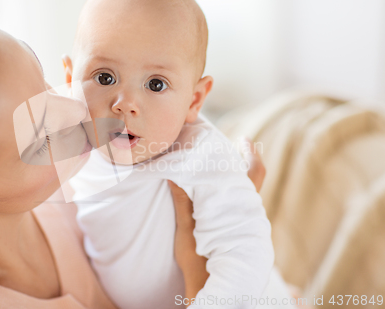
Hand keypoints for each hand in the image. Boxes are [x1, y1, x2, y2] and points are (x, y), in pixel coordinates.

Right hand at [171, 137, 265, 302]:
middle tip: (233, 145)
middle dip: (244, 160)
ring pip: (247, 190)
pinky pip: (240, 202)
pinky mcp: (239, 231)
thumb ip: (183, 201)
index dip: (251, 154)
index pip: (253, 174)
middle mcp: (248, 213)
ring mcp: (246, 223)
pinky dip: (230, 189)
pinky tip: (215, 188)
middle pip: (254, 179)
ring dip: (236, 175)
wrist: (216, 290)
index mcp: (239, 208)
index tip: (244, 139)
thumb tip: (174, 174)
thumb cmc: (201, 263)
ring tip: (219, 162)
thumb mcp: (187, 230)